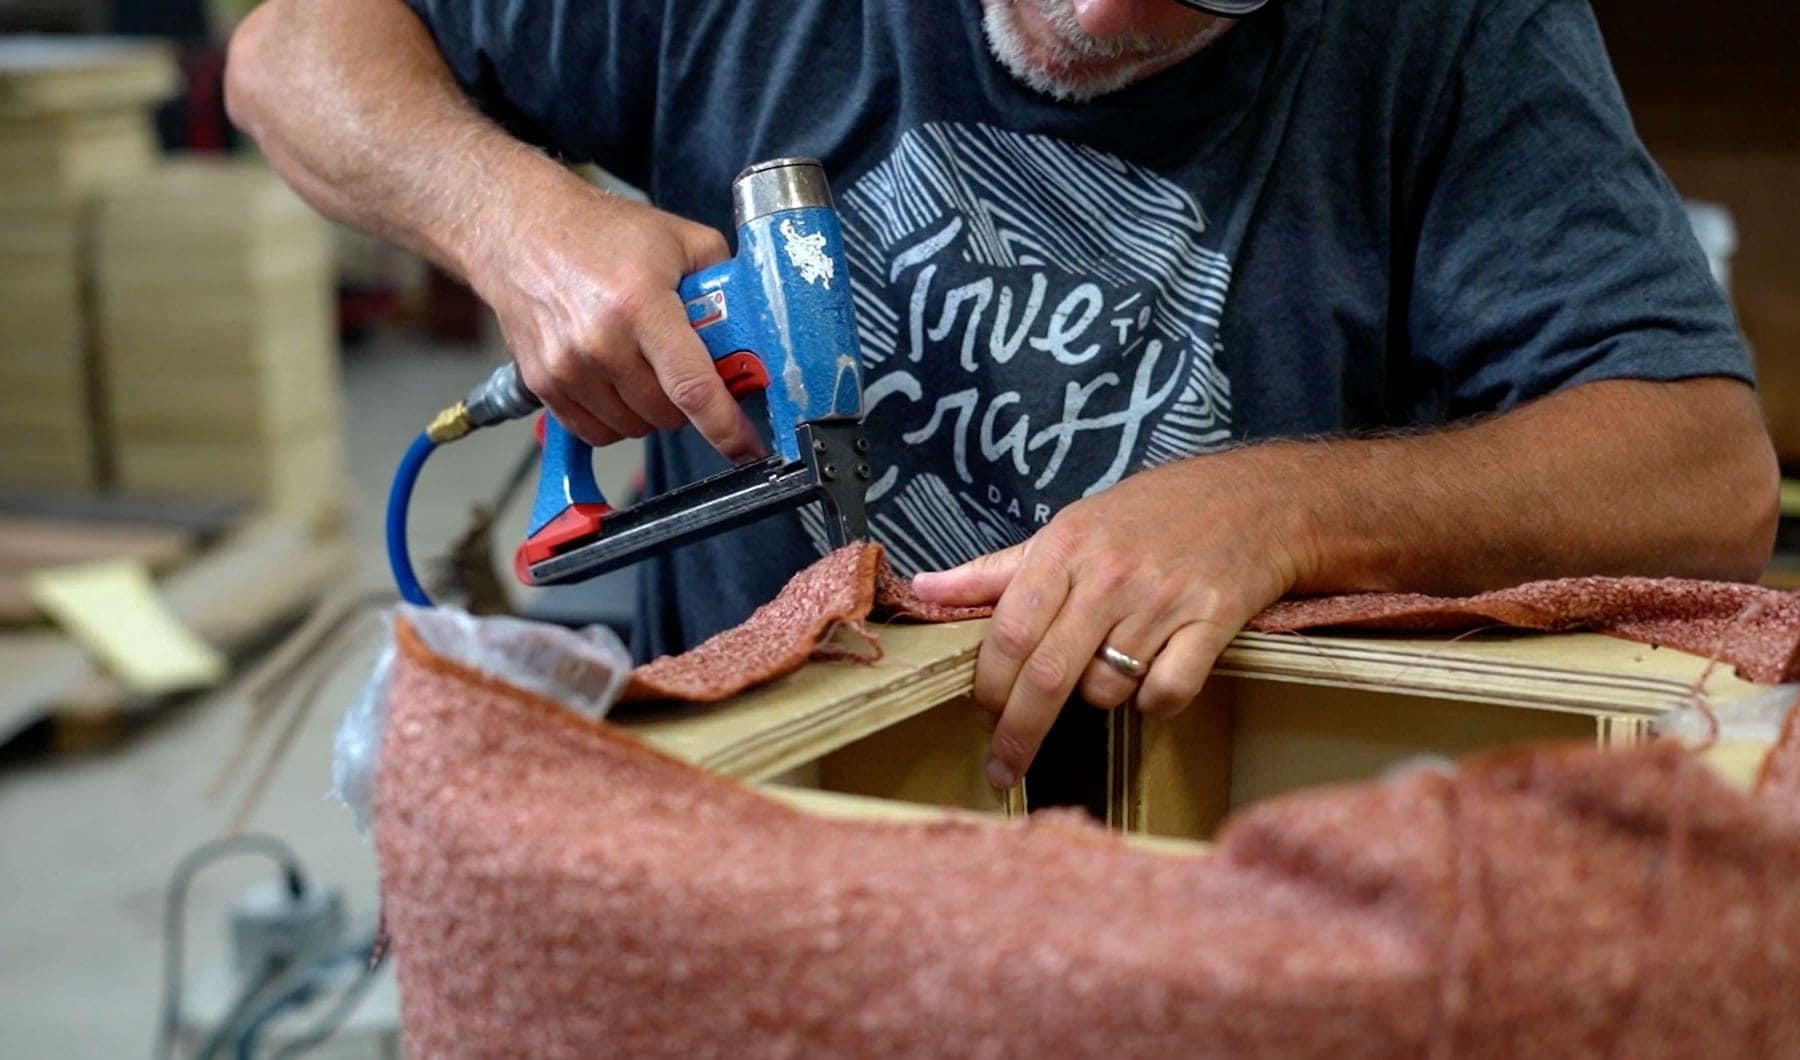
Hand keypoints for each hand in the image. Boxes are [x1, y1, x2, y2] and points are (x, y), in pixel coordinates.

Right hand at [467, 170, 764, 461]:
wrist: (520, 231)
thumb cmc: (598, 232)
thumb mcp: (678, 238)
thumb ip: (724, 277)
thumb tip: (759, 318)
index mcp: (640, 304)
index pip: (692, 387)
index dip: (726, 427)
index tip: (747, 447)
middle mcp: (600, 342)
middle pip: (667, 414)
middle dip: (687, 401)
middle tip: (683, 366)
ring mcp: (567, 368)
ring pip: (634, 428)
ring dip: (651, 410)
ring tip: (644, 365)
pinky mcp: (544, 383)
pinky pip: (597, 431)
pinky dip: (616, 418)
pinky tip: (616, 380)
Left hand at [911, 454, 1308, 788]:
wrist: (1253, 500)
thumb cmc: (1149, 517)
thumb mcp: (1068, 529)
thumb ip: (995, 571)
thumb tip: (923, 590)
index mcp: (1064, 549)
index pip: (1008, 634)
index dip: (987, 687)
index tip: (980, 719)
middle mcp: (1109, 575)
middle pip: (1048, 676)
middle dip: (1018, 732)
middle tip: (1003, 768)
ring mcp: (1163, 599)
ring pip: (1106, 689)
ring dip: (1098, 698)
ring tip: (1111, 665)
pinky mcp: (1213, 621)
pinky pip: (1165, 693)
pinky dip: (1153, 701)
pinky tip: (1155, 674)